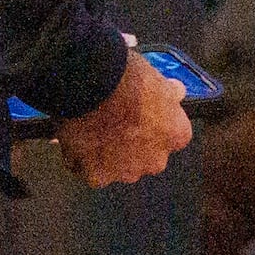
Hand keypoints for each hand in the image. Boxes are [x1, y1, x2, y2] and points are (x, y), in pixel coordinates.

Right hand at [54, 44, 193, 187]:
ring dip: (108, 153)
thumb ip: (169, 93)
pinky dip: (84, 159)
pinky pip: (91, 171)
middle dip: (132, 144)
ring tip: (93, 127)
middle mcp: (155, 160)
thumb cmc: (127, 78)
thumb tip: (174, 91)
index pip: (171, 136)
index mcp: (175, 135)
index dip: (155, 124)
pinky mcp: (98, 177)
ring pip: (117, 166)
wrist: (93, 85)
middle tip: (115, 120)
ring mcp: (125, 171)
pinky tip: (79, 138)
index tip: (143, 114)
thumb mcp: (157, 77)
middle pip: (145, 156)